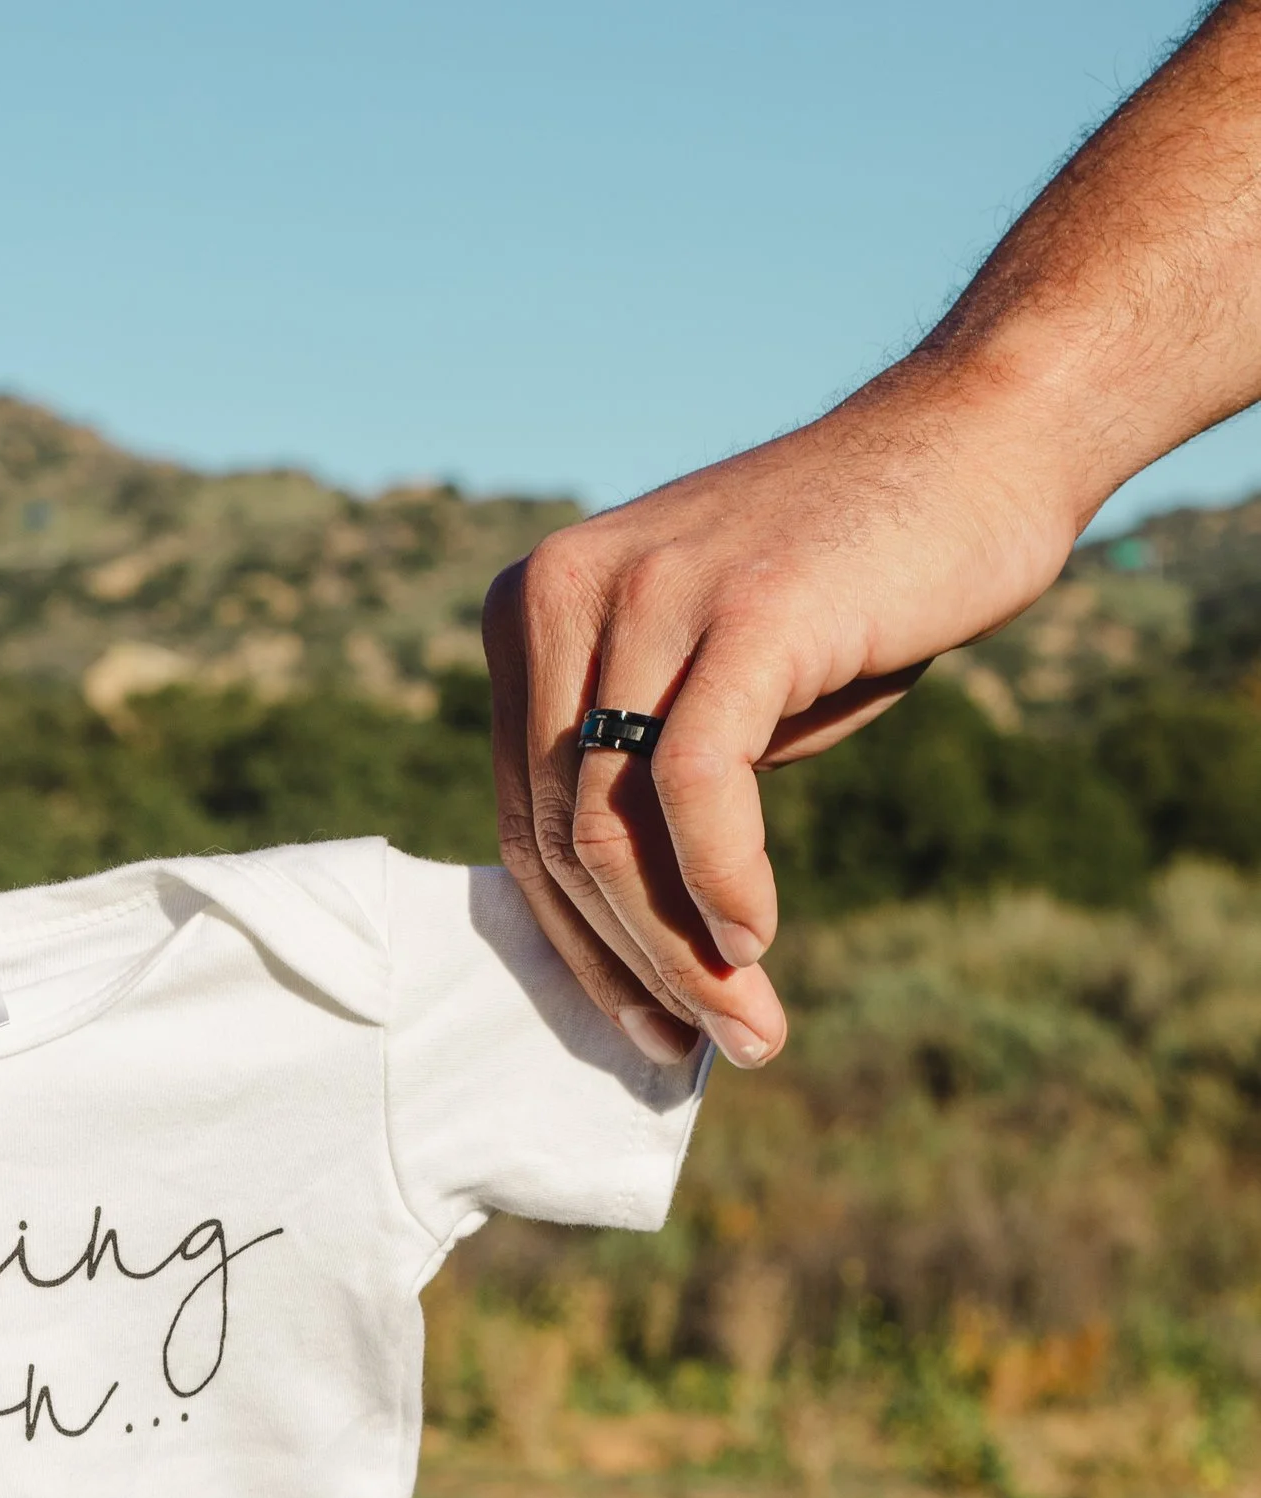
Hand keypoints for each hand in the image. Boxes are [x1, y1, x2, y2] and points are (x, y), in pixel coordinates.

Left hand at [481, 377, 1083, 1067]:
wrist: (980, 444)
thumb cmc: (846, 588)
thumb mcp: (706, 689)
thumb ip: (641, 787)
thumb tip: (623, 948)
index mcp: (530, 614)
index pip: (524, 816)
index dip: (576, 941)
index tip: (636, 1021)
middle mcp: (560, 596)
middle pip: (557, 835)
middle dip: (628, 964)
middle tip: (696, 1046)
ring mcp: (644, 596)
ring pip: (612, 827)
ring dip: (680, 950)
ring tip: (744, 1026)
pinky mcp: (739, 611)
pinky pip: (696, 785)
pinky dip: (719, 881)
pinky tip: (756, 938)